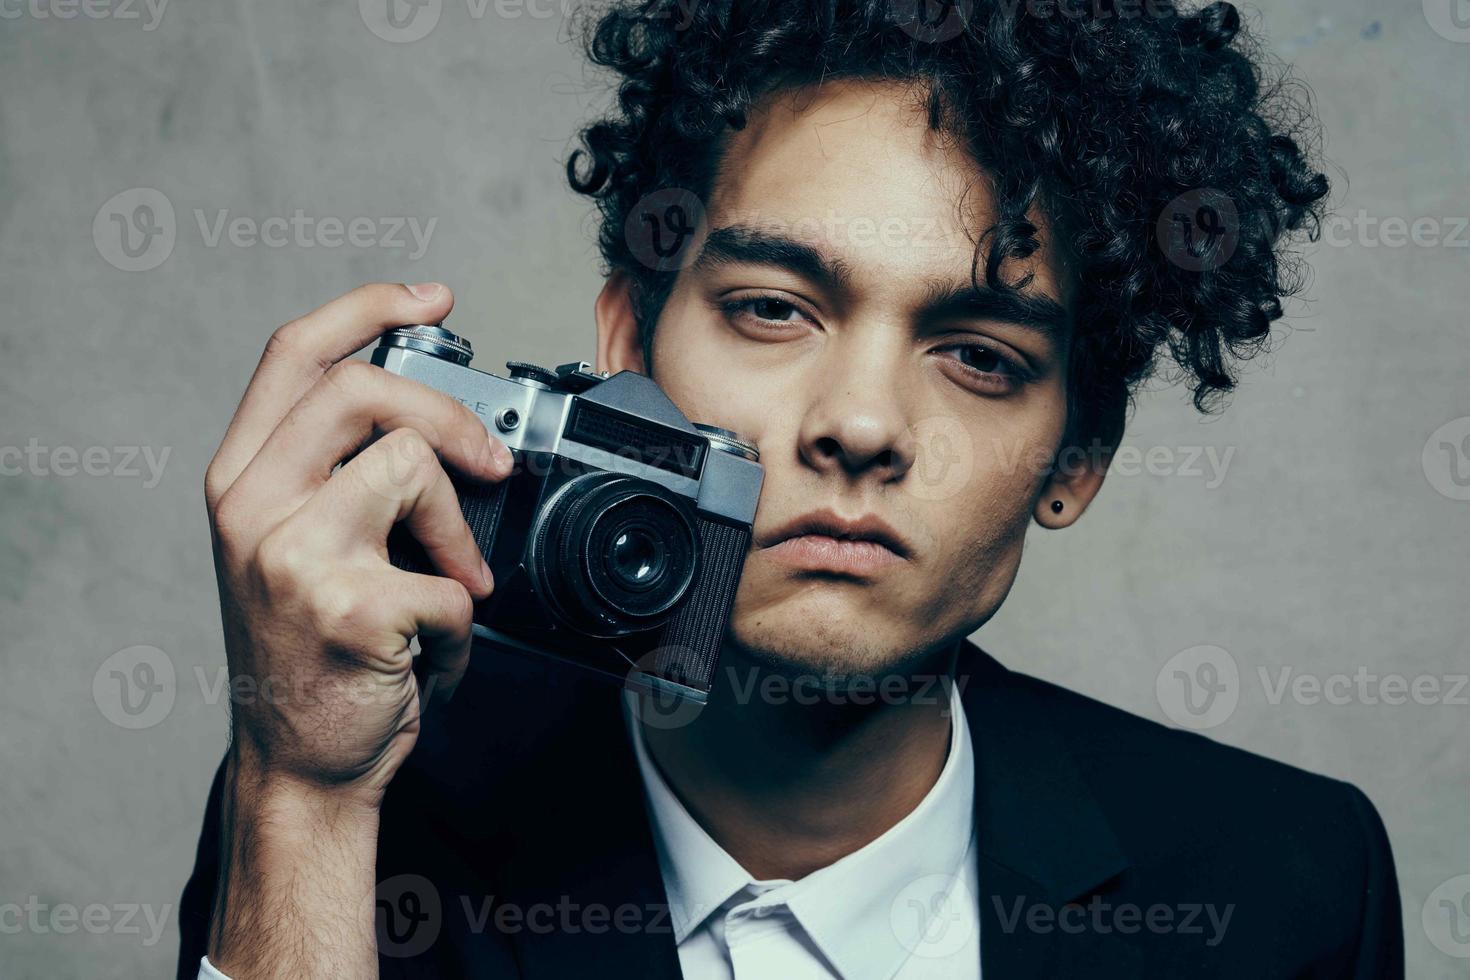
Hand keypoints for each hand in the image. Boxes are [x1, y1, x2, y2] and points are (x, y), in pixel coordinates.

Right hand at [204, 282, 511, 804]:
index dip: (366, 305)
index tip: (429, 296)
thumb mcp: (296, 547)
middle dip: (449, 413)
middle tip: (493, 458)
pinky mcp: (348, 608)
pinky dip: (463, 619)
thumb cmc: (311, 656)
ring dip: (459, 530)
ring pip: (411, 466)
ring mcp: (293, 555)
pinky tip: (432, 649)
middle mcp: (252, 506)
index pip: (293, 353)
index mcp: (240, 479)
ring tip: (454, 581)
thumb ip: (336, 475)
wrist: (301, 766)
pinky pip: (448, 576)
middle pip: (360, 388)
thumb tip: (438, 418)